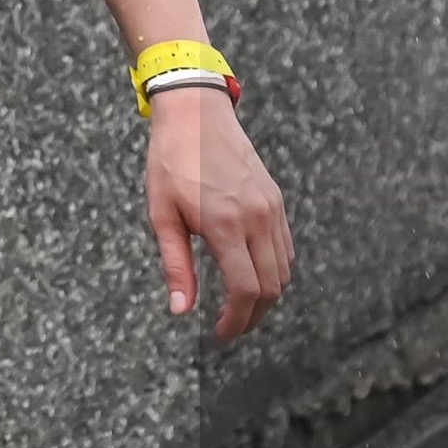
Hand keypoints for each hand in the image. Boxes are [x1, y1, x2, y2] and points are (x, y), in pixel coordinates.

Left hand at [144, 85, 291, 341]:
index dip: (236, 321)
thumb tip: (181, 310)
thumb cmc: (171, 162)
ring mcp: (272, 208)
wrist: (196, 113)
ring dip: (265, 296)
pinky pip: (285, 248)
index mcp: (225, 224)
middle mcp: (257, 218)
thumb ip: (176, 266)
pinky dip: (274, 270)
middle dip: (252, 316)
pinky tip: (252, 275)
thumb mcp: (162, 214)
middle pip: (270, 287)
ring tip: (239, 307)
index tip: (221, 334)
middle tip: (230, 327)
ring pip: (283, 271)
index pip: (245, 290)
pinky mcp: (276, 200)